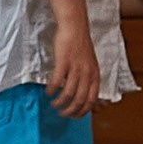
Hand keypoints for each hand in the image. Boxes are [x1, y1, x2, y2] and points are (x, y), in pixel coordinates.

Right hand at [46, 0, 101, 117]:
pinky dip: (51, 90)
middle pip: (79, 100)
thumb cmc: (80, 45)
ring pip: (68, 93)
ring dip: (60, 102)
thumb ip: (88, 79)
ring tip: (54, 104)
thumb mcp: (90, 64)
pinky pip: (57, 81)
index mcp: (95, 75)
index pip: (91, 100)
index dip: (83, 111)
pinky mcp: (63, 62)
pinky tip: (48, 92)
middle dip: (70, 111)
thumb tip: (84, 94)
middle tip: (62, 113)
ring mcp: (75, 68)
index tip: (76, 117)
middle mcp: (86, 74)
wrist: (75, 27)